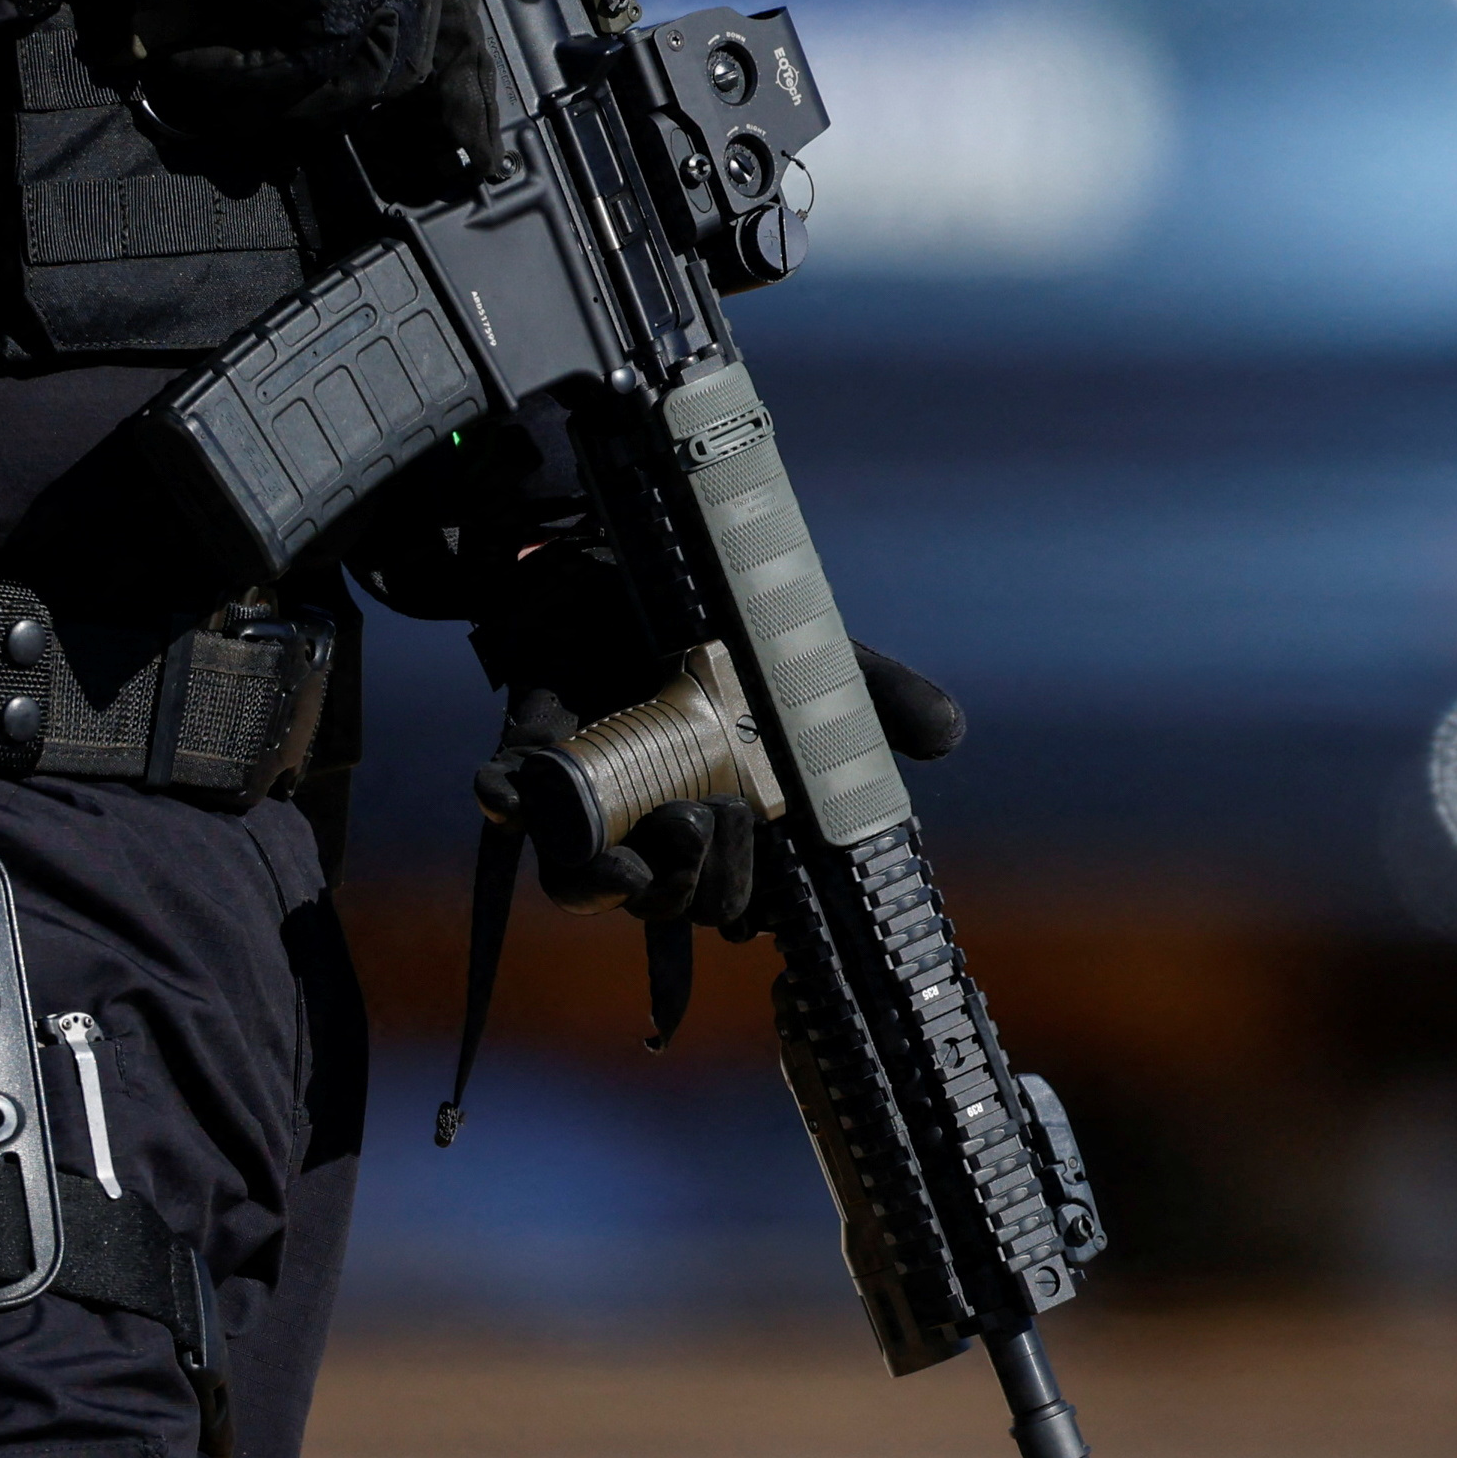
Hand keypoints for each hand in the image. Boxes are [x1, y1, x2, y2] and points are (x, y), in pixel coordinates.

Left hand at [466, 647, 966, 926]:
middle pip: (671, 904)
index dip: (751, 909)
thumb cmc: (738, 626)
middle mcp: (655, 826)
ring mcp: (590, 799)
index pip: (740, 908)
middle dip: (697, 878)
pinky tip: (513, 790)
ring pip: (583, 887)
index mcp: (728, 822)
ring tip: (643, 844)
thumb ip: (879, 698)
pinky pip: (508, 800)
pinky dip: (511, 798)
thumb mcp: (819, 660)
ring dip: (611, 882)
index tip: (769, 878)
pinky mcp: (531, 753)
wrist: (648, 548)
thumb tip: (948, 736)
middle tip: (713, 813)